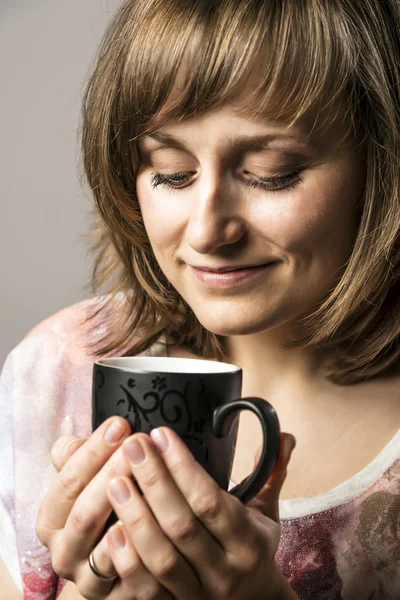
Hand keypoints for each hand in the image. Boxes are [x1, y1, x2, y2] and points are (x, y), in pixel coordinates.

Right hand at [36, 417, 134, 596]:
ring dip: (133, 507)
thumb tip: (73, 442)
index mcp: (51, 521)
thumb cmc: (103, 507)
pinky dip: (145, 550)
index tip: (120, 424)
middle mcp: (64, 554)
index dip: (93, 452)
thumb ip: (78, 459)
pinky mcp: (119, 598)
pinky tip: (160, 521)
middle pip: (86, 513)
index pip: (67, 483)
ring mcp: (90, 580)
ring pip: (110, 545)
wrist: (118, 561)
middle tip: (139, 443)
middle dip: (113, 473)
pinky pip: (133, 578)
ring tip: (151, 474)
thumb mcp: (86, 480)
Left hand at [49, 425, 294, 599]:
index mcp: (248, 542)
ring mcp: (198, 594)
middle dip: (155, 482)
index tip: (161, 435)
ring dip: (136, 517)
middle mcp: (224, 571)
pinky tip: (110, 530)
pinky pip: (147, 591)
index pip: (211, 501)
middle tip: (132, 445)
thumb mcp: (266, 514)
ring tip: (115, 479)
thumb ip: (270, 474)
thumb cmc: (252, 549)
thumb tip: (285, 436)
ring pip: (162, 558)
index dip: (184, 468)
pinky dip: (127, 562)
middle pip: (182, 525)